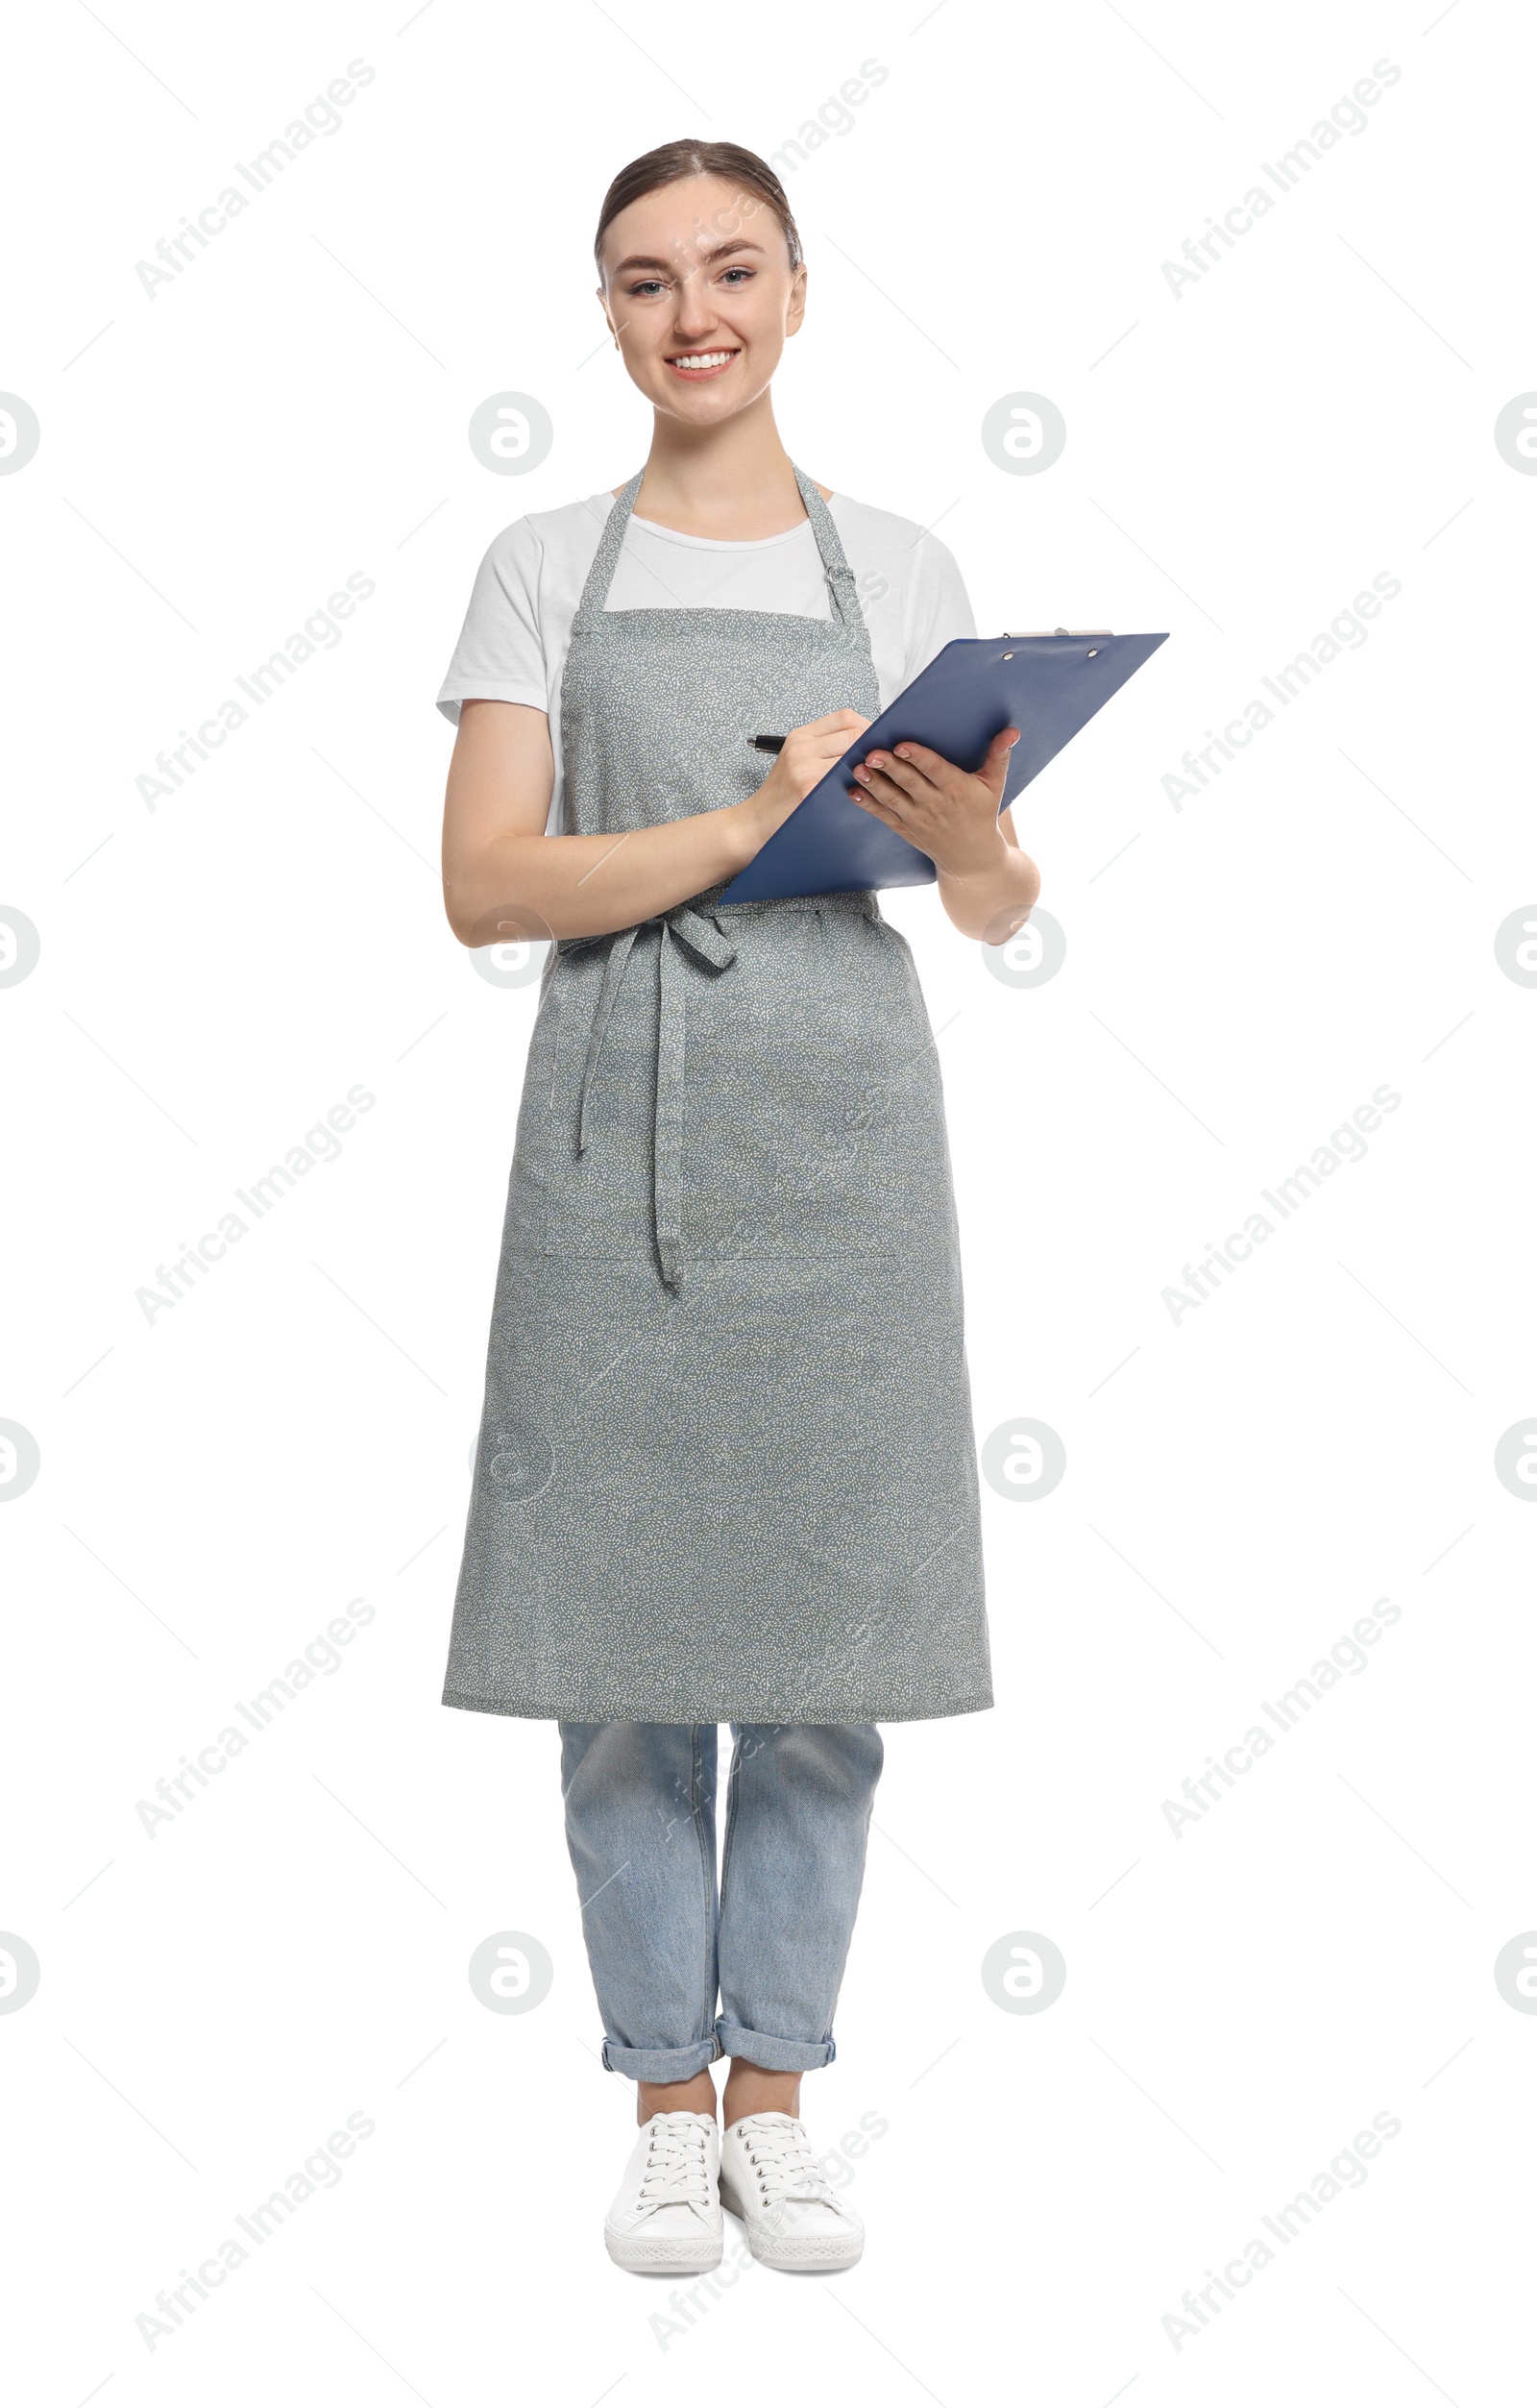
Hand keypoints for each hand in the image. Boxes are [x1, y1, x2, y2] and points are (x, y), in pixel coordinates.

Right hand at [738, 709, 871, 848]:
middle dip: (873, 746)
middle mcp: (801, 748)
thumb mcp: (796, 759)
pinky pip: (844, 781)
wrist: (756, 821)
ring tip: (877, 776)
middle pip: (853, 734)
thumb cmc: (780, 794)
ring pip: (853, 757)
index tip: (877, 739)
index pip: (844, 718)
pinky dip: (859, 784)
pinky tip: (864, 790)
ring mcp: (804, 768)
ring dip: (869, 766)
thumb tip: (866, 741)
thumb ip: (825, 747)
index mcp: (800, 737)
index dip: (867, 726)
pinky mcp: (809, 789)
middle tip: (883, 760)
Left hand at [847, 727, 1019, 877]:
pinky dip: (868, 805)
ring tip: (858, 769)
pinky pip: (885, 816)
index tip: (902, 746)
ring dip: (874, 785)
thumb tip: (1012, 731)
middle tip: (871, 754)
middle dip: (890, 768)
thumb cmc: (982, 814)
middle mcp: (936, 805)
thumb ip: (999, 756)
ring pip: (893, 799)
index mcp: (957, 789)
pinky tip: (853, 792)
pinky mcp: (906, 829)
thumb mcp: (994, 785)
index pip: (935, 770)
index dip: (919, 758)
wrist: (973, 858)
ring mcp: (918, 819)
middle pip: (910, 783)